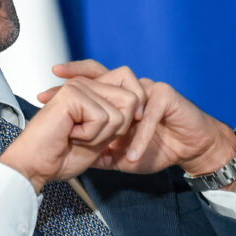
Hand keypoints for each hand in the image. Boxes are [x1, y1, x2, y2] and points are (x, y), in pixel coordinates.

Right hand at [0, 76, 140, 192]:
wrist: (36, 166)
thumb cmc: (62, 156)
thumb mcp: (100, 137)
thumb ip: (118, 121)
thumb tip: (140, 110)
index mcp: (91, 91)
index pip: (131, 85)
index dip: (134, 111)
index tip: (113, 130)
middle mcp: (85, 84)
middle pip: (132, 99)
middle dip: (118, 128)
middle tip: (89, 137)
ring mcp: (78, 86)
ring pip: (121, 112)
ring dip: (102, 134)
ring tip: (77, 136)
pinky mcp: (73, 94)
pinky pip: (104, 118)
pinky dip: (91, 135)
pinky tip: (70, 135)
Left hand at [40, 60, 235, 176]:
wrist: (192, 149)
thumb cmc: (159, 148)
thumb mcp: (123, 157)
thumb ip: (103, 155)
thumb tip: (78, 159)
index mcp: (119, 98)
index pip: (91, 85)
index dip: (69, 86)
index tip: (43, 93)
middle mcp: (132, 88)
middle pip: (103, 75)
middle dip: (79, 77)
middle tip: (60, 82)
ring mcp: (150, 89)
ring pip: (125, 100)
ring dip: (112, 122)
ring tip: (99, 139)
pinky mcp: (167, 97)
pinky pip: (148, 118)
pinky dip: (139, 140)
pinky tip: (130, 156)